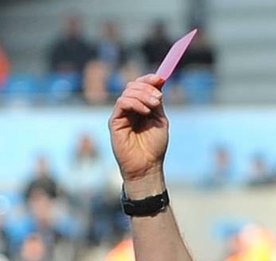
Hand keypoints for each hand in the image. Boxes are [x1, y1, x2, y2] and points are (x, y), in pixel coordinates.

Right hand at [109, 74, 168, 192]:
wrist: (147, 165)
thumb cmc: (154, 146)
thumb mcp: (160, 119)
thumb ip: (157, 102)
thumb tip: (159, 81)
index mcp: (141, 107)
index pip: (141, 86)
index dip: (149, 79)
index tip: (161, 78)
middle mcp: (129, 109)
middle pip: (133, 85)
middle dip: (147, 87)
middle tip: (159, 98)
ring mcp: (121, 115)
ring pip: (128, 92)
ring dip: (143, 95)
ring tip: (154, 106)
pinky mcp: (114, 122)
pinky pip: (121, 103)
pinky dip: (134, 103)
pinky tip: (144, 112)